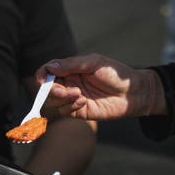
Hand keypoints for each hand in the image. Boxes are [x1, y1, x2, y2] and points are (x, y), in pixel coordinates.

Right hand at [36, 54, 164, 120]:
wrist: (132, 92)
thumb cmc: (114, 74)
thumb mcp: (93, 63)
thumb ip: (71, 64)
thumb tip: (49, 67)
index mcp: (69, 69)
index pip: (47, 71)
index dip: (42, 75)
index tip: (43, 80)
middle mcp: (68, 83)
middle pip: (47, 89)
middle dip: (52, 90)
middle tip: (63, 91)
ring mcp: (72, 98)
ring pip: (53, 102)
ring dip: (62, 99)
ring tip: (79, 94)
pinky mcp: (78, 112)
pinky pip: (65, 111)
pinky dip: (70, 106)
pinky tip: (83, 101)